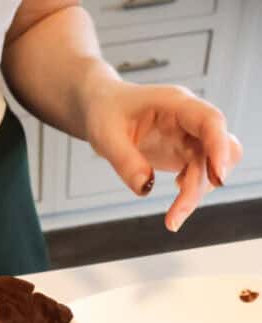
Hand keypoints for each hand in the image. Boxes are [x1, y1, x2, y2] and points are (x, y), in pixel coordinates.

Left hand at [84, 77, 242, 230]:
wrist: (104, 108)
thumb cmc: (106, 112)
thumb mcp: (106, 136)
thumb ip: (125, 161)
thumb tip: (145, 189)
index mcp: (174, 104)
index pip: (209, 120)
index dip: (219, 147)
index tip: (218, 178)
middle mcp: (189, 119)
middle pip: (216, 150)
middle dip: (201, 185)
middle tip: (174, 219)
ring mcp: (189, 136)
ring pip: (212, 165)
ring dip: (197, 193)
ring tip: (172, 218)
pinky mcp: (185, 153)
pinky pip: (201, 174)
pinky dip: (192, 190)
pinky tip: (176, 196)